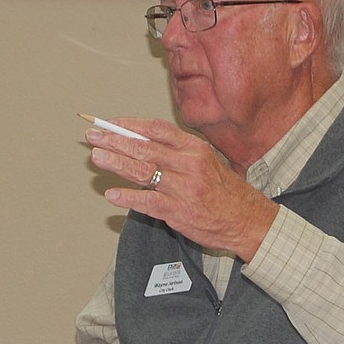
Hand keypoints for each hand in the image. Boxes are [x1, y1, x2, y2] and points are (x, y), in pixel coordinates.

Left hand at [84, 118, 278, 261]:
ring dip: (117, 163)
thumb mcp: (207, 161)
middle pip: (145, 148)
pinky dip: (129, 198)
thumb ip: (178, 153)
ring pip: (144, 172)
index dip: (130, 125)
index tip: (110, 123)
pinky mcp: (180, 212)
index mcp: (195, 148)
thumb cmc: (225, 191)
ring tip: (98, 158)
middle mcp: (189, 164)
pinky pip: (149, 203)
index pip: (157, 129)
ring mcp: (184, 188)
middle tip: (94, 137)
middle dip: (116, 141)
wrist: (248, 220)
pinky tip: (112, 195)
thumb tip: (142, 143)